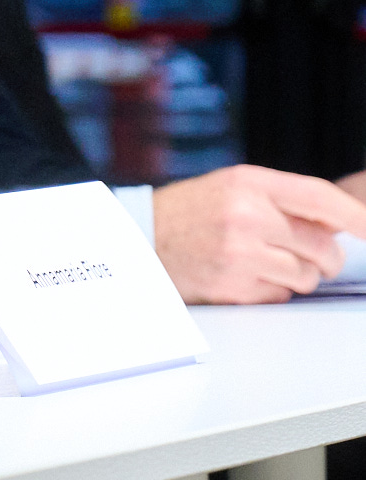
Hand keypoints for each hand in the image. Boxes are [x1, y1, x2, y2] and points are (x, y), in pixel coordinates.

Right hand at [152, 164, 365, 302]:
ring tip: (260, 262)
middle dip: (322, 256)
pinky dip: (269, 290)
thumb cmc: (185, 214)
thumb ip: (280, 201)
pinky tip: (242, 275)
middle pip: (322, 246)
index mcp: (248, 184)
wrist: (136, 240)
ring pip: (306, 276)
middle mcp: (246, 216)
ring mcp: (239, 254)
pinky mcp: (233, 286)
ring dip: (294, 274)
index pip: (319, 198)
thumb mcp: (230, 189)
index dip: (356, 216)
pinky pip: (280, 296)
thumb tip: (337, 223)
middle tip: (302, 253)